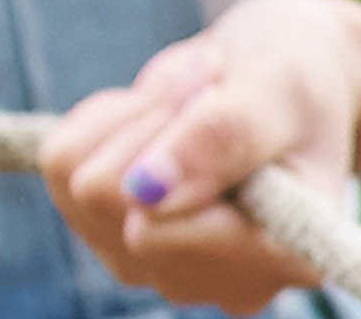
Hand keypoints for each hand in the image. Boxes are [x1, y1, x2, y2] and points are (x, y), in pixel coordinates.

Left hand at [49, 0, 360, 309]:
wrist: (281, 79)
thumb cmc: (297, 81)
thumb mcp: (279, 87)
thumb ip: (224, 137)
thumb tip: (146, 193)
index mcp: (280, 259)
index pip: (158, 232)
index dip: (172, 145)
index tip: (218, 89)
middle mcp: (220, 282)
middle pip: (110, 203)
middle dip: (154, 123)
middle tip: (210, 88)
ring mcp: (161, 268)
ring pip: (82, 187)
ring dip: (135, 119)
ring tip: (195, 103)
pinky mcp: (114, 238)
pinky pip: (62, 166)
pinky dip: (107, 121)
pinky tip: (163, 119)